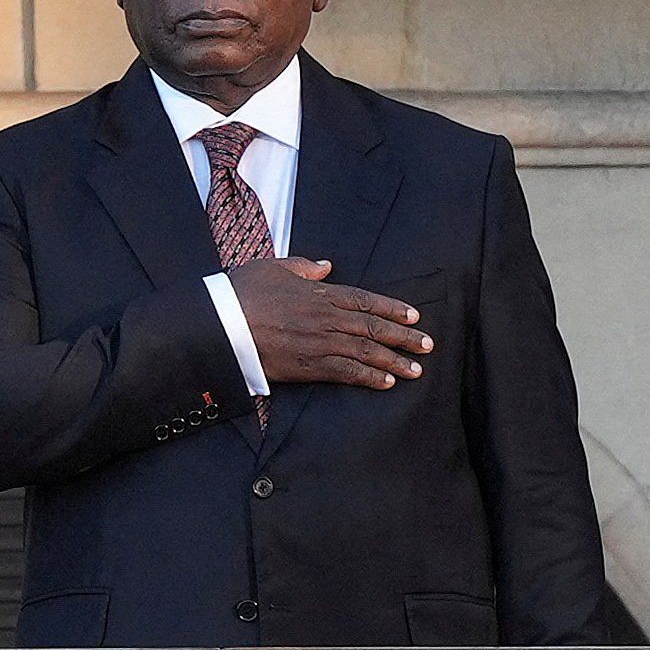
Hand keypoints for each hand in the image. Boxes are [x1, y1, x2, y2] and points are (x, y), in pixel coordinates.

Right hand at [226, 257, 431, 389]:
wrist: (221, 322)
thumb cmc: (242, 292)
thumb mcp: (273, 267)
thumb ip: (303, 267)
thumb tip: (325, 267)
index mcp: (320, 293)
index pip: (365, 300)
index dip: (392, 309)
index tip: (413, 316)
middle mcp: (326, 317)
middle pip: (374, 328)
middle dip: (404, 337)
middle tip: (427, 346)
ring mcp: (319, 342)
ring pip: (366, 352)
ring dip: (394, 361)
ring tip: (416, 370)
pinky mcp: (308, 366)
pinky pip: (346, 372)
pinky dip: (368, 377)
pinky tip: (386, 383)